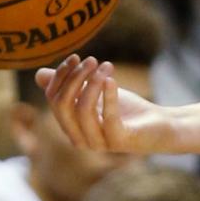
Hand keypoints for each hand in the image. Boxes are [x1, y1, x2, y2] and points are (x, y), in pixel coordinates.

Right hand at [36, 54, 174, 153]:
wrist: (160, 126)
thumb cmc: (126, 110)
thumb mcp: (94, 93)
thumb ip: (70, 85)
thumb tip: (39, 75)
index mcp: (71, 127)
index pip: (54, 100)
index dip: (60, 76)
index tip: (75, 57)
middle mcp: (80, 139)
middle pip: (63, 106)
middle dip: (74, 78)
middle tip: (92, 60)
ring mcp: (100, 143)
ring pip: (83, 110)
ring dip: (92, 83)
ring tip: (107, 67)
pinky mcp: (120, 142)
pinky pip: (108, 118)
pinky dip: (108, 96)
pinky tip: (111, 79)